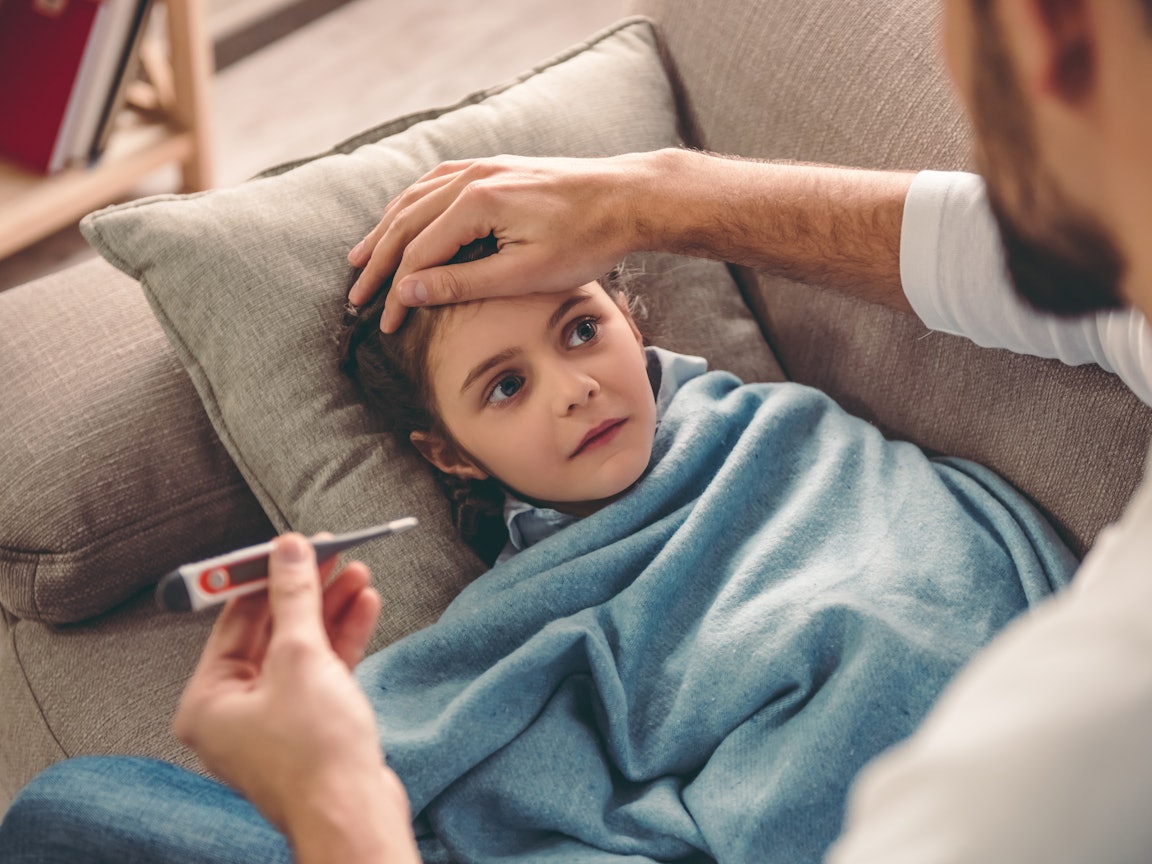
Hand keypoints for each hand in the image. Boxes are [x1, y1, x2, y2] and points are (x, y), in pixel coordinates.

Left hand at [174, 533, 418, 863]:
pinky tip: (363, 607)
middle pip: (270, 631)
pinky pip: (321, 672)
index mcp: (207, 700)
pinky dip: (342, 640)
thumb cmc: (315, 755)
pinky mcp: (310, 727)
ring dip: (330, 609)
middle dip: (305, 591)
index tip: (289, 545)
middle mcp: (233, 712)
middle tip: (329, 553)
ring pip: (300, 649)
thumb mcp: (300, 657)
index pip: (233, 619)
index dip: (263, 576)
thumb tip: (287, 552)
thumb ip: (294, 598)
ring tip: (356, 572)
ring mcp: (274, 720)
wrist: (355, 814)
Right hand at [347, 152, 663, 332]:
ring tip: (362, 257)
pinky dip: (412, 205)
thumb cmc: (586, 240)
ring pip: (415, 199)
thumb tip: (408, 291)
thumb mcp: (524, 274)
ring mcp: (483, 167)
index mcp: (476, 203)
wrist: (629, 197)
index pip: (417, 254)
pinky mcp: (495, 167)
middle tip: (356, 296)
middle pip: (405, 223)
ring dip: (386, 230)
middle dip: (377, 262)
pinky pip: (436, 183)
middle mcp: (471, 177)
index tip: (384, 325)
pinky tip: (404, 218)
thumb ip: (463, 283)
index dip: (396, 293)